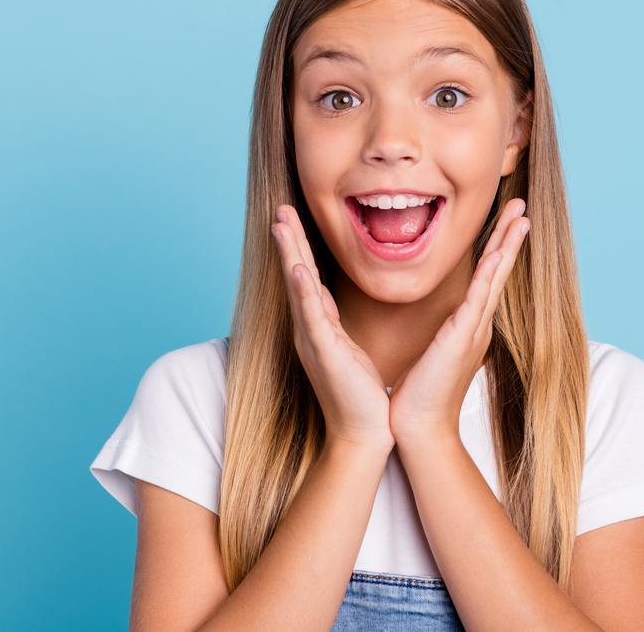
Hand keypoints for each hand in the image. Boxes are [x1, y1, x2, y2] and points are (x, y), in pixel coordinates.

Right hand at [272, 205, 393, 450]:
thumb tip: (333, 308)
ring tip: (282, 226)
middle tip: (280, 209)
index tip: (290, 219)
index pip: (305, 279)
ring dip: (290, 255)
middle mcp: (309, 330)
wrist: (363, 433)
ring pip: (299, 288)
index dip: (298, 248)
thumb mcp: (349, 350)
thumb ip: (337, 327)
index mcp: (318, 327)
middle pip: (295, 276)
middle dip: (288, 241)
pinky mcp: (324, 352)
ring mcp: (313, 339)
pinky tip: (298, 269)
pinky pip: (312, 315)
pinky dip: (303, 291)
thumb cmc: (361, 395)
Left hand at [389, 198, 529, 443]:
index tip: (505, 219)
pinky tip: (500, 252)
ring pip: (495, 277)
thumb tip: (440, 322)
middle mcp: (477, 324)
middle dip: (510, 236)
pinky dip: (490, 274)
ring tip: (521, 217)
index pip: (486, 277)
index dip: (496, 246)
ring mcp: (473, 329)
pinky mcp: (462, 337)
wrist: (419, 425)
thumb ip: (441, 333)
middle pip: (498, 270)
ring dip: (508, 245)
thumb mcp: (432, 352)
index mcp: (468, 325)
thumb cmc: (420, 393)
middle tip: (522, 206)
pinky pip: (479, 298)